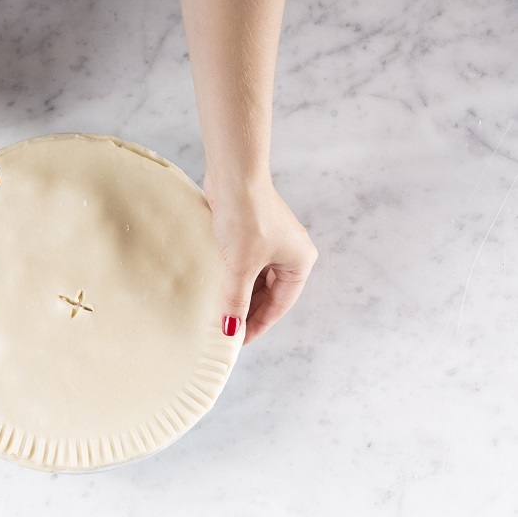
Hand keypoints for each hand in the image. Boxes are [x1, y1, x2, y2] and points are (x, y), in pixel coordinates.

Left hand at [205, 173, 317, 344]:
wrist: (234, 176)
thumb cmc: (246, 218)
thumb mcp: (241, 266)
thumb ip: (236, 301)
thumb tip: (231, 330)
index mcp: (300, 262)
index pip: (280, 305)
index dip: (258, 324)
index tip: (238, 340)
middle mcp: (291, 252)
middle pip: (269, 293)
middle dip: (248, 310)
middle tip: (226, 330)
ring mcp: (272, 242)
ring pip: (257, 279)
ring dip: (240, 294)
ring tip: (220, 312)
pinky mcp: (254, 232)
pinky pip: (246, 264)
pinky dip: (234, 277)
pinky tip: (218, 288)